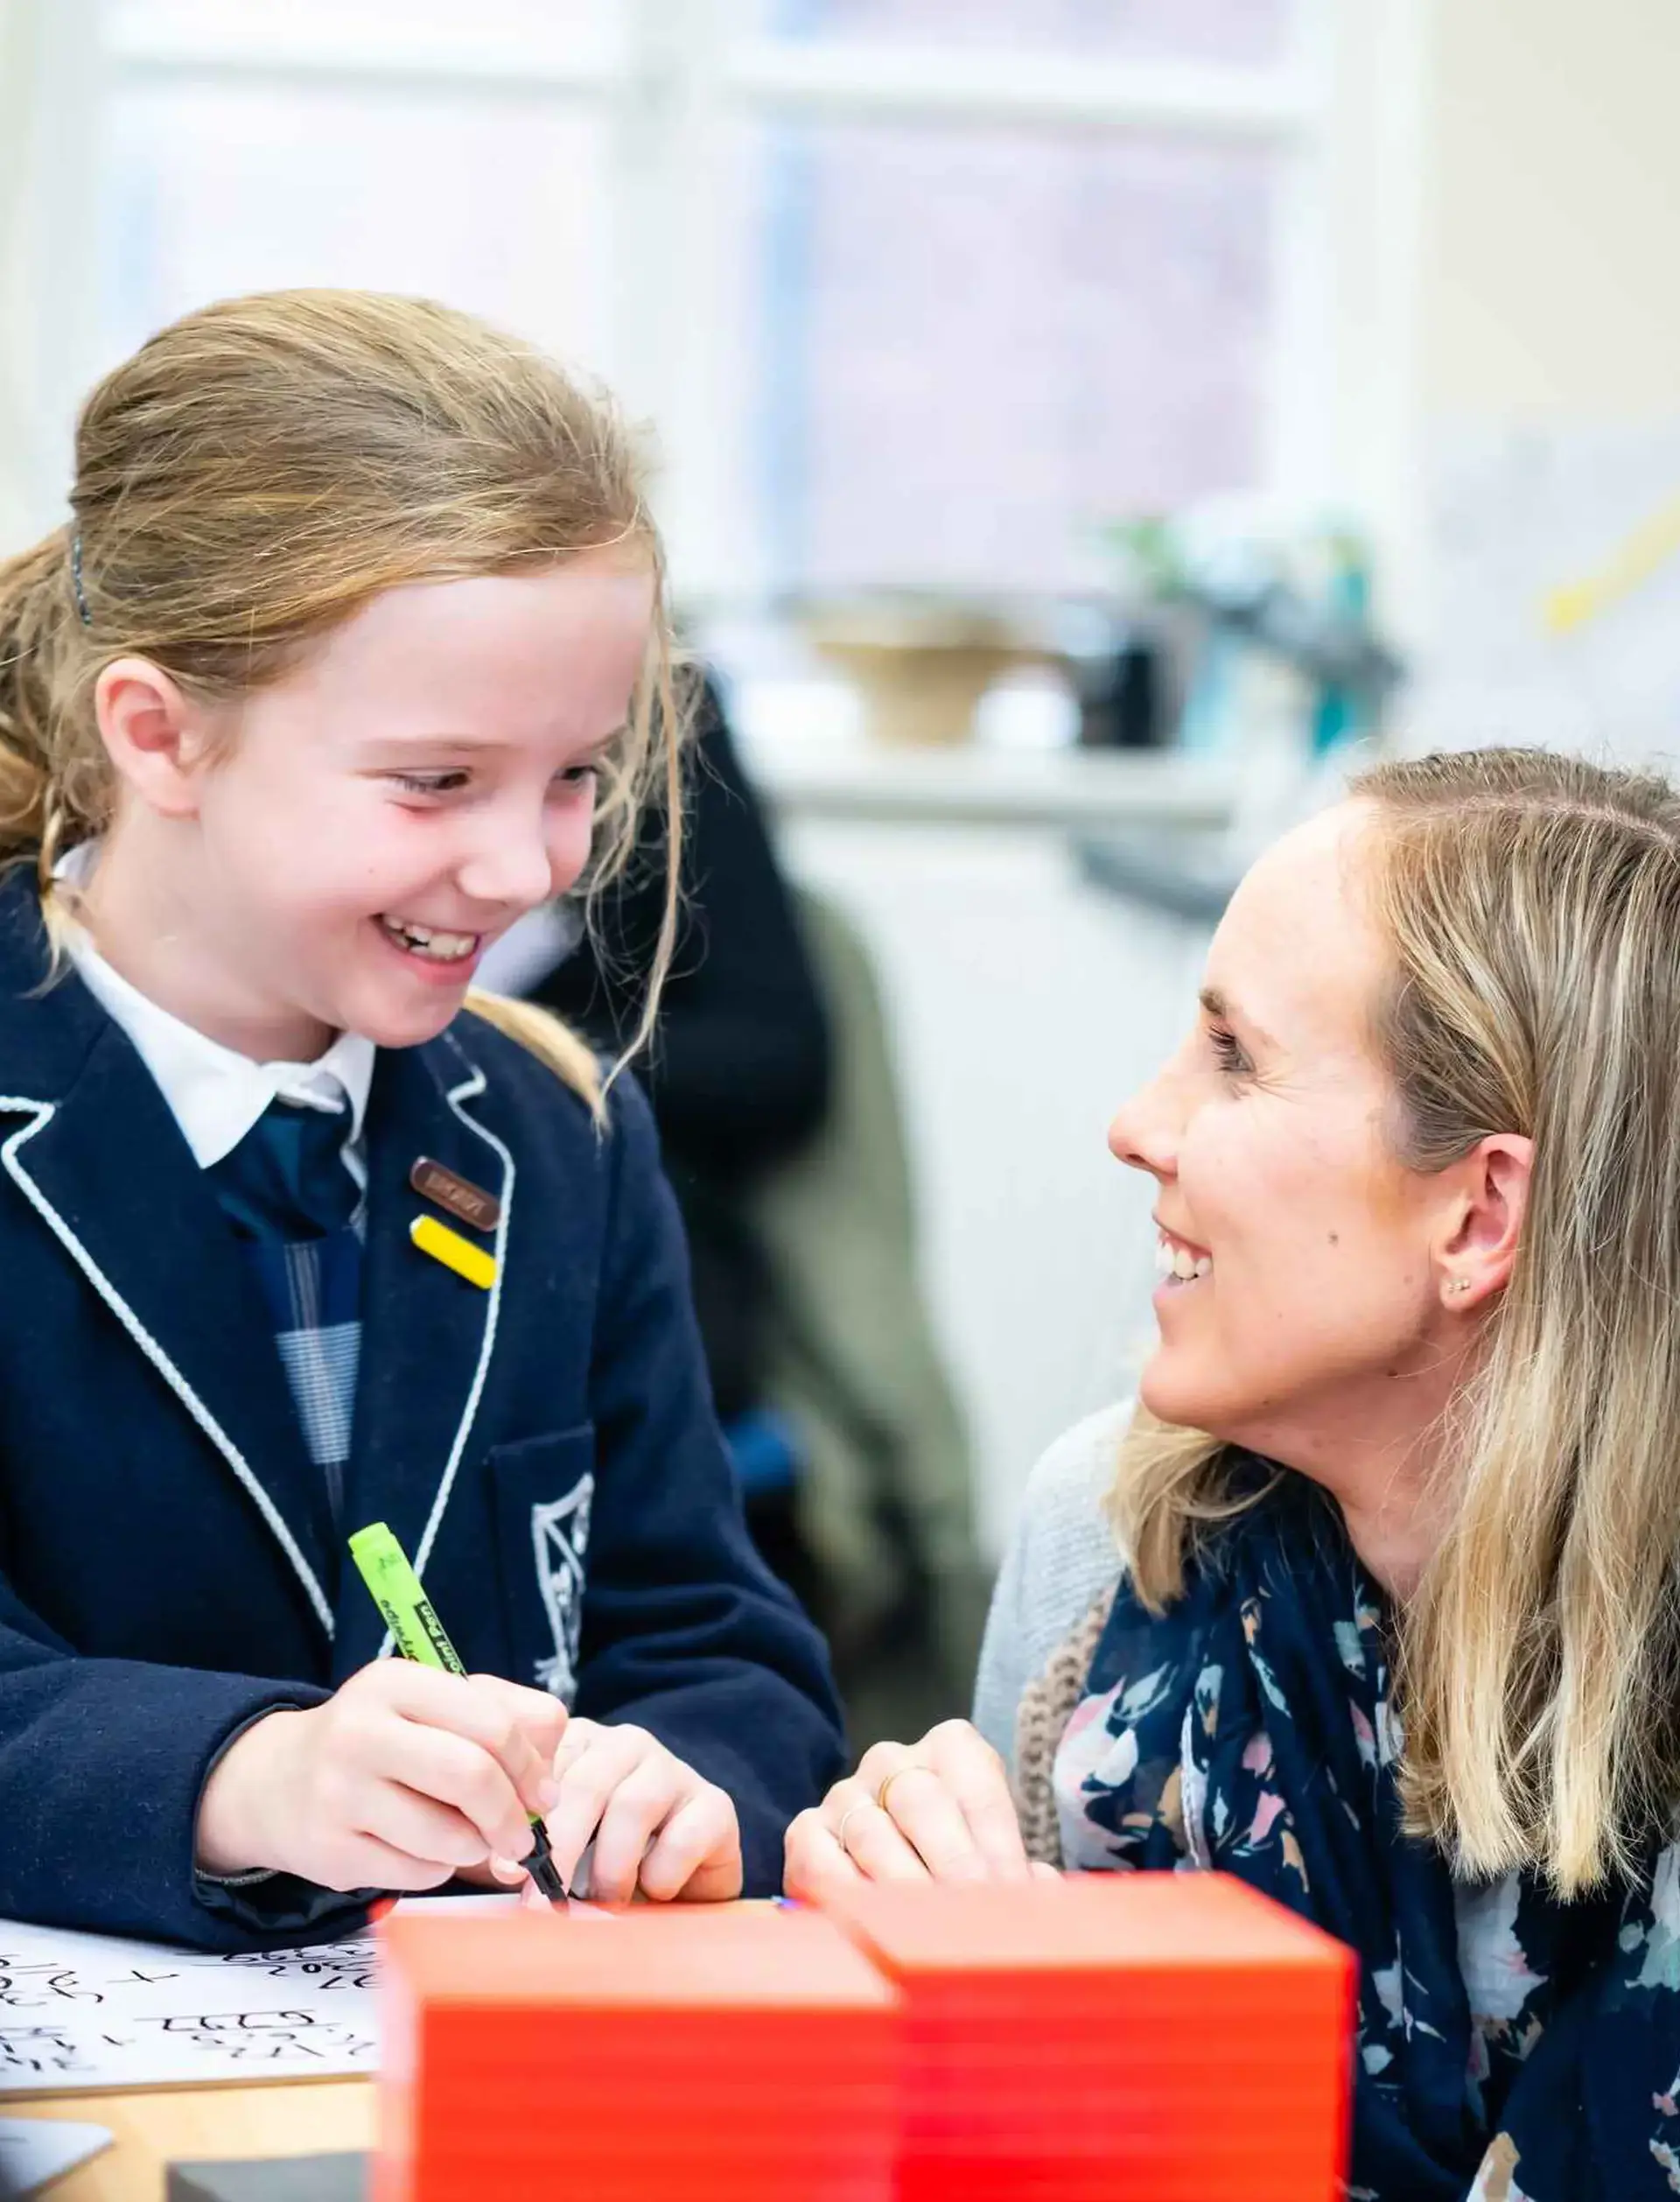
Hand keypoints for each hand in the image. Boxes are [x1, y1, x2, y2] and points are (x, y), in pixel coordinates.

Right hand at [196, 1663, 567, 1893]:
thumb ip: (506, 1717)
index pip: (491, 1722)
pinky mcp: (330, 1851)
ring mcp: (339, 1793)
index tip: (546, 1794)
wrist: (278, 1781)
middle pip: (471, 1776)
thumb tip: (552, 1771)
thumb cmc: (384, 1740)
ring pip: (448, 1835)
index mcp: (397, 1682)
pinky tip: (419, 1848)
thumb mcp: (435, 1705)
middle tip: (523, 1836)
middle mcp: (361, 1731)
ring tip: (467, 1837)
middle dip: (512, 1815)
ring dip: (476, 1846)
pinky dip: (438, 1868)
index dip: (532, 1766)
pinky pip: (417, 1872)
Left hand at [490, 1718, 740, 1905]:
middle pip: (587, 1784)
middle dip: (561, 1848)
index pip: (544, 1761)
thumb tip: (503, 1867)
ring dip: (611, 1869)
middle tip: (544, 1901)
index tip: (502, 1868)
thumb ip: (517, 1852)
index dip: (520, 1817)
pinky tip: (654, 1892)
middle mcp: (625, 1746)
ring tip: (602, 1904)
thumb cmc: (591, 1876)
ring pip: (634, 1806)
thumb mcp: (543, 1857)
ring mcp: (673, 1770)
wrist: (670, 1904)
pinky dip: (662, 1875)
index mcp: (577, 1745)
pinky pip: (685, 1835)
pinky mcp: (715, 1805)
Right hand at [784, 1719, 1057, 1903]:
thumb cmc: (959, 1867)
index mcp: (952, 1750)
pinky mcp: (805, 1832)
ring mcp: (846, 1793)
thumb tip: (1041, 1891)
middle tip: (973, 1918)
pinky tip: (873, 1927)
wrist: (888, 1869)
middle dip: (953, 1867)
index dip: (1000, 1849)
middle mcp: (894, 1760)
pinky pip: (821, 1863)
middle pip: (924, 1803)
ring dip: (905, 1890)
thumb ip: (1017, 1872)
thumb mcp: (995, 1857)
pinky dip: (847, 1897)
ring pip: (873, 1834)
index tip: (1013, 1897)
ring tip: (931, 1934)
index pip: (979, 1791)